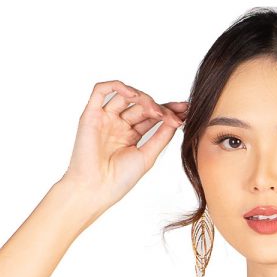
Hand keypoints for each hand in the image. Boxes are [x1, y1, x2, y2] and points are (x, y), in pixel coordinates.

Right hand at [63, 79, 187, 206]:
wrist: (96, 189)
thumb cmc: (119, 180)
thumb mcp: (147, 156)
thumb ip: (161, 137)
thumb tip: (176, 120)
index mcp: (130, 136)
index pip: (150, 116)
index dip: (167, 111)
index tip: (185, 111)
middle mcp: (117, 125)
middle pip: (140, 105)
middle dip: (159, 106)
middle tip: (174, 115)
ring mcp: (104, 119)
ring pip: (125, 95)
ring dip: (143, 98)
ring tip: (155, 111)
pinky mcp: (90, 114)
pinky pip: (101, 90)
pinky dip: (117, 86)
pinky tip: (133, 95)